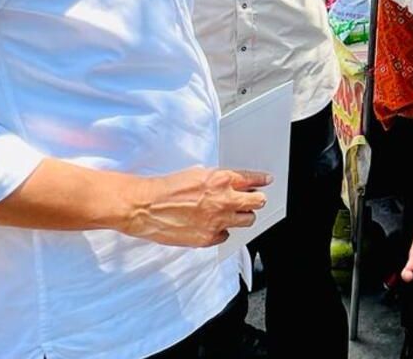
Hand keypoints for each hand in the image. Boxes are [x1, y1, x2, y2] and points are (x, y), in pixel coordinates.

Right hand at [121, 167, 269, 247]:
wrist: (146, 207)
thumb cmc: (166, 189)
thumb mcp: (196, 174)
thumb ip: (217, 180)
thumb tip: (230, 183)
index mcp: (220, 180)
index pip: (252, 179)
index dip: (262, 180)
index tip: (266, 181)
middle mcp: (223, 200)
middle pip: (256, 202)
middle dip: (257, 200)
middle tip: (254, 200)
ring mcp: (218, 221)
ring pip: (247, 221)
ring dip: (243, 216)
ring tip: (233, 214)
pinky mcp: (208, 238)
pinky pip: (225, 236)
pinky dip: (222, 231)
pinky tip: (212, 226)